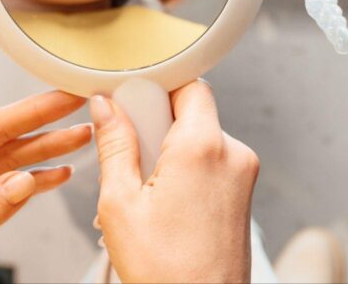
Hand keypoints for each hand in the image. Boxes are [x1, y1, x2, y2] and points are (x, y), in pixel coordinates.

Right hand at [91, 80, 258, 282]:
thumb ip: (114, 144)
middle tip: (131, 162)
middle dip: (156, 126)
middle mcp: (232, 154)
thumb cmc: (165, 273)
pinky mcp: (243, 194)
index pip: (187, 83)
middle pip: (191, 111)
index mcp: (203, 147)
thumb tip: (105, 106)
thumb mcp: (121, 203)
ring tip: (145, 195)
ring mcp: (242, 175)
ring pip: (198, 138)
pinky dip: (184, 172)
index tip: (129, 107)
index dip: (155, 89)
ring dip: (168, 153)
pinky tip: (164, 206)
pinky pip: (209, 163)